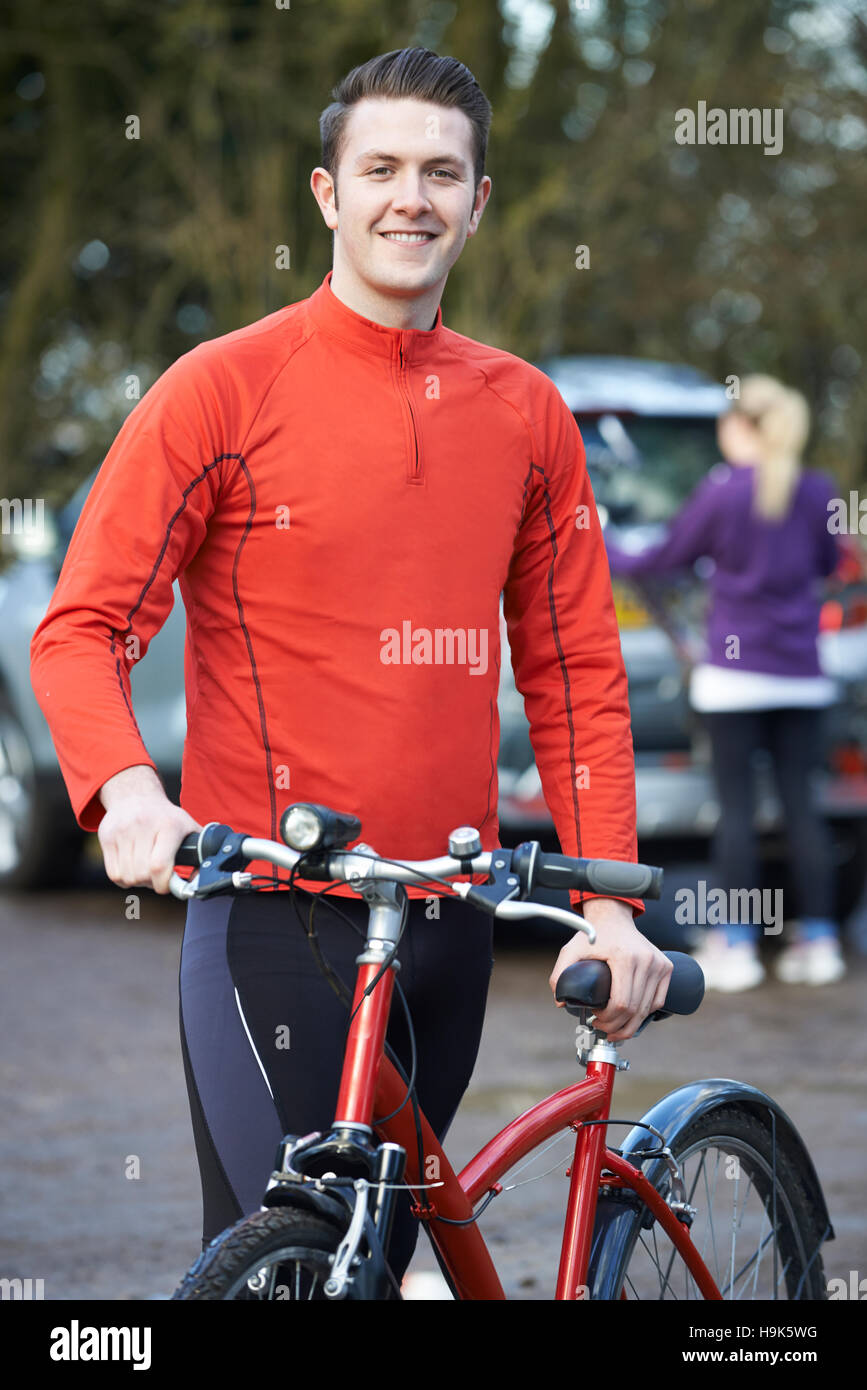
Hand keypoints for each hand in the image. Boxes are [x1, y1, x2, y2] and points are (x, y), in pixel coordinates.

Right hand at [97, 765, 201, 894]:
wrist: (135, 795)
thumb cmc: (166, 817)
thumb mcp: (187, 827)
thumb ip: (200, 852)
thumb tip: (204, 878)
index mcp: (168, 826)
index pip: (159, 865)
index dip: (163, 883)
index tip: (168, 885)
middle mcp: (142, 826)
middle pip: (142, 874)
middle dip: (151, 882)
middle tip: (156, 876)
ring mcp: (122, 831)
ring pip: (126, 876)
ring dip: (137, 881)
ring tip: (144, 870)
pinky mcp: (106, 837)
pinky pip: (113, 873)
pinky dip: (123, 878)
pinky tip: (131, 868)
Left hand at [548, 898, 672, 1041]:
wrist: (613, 918)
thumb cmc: (594, 935)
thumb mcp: (571, 950)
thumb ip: (559, 974)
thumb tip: (561, 1002)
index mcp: (625, 957)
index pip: (621, 1003)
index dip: (608, 1018)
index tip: (595, 1017)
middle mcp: (646, 960)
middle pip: (635, 1009)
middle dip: (617, 1026)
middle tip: (602, 1027)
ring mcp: (659, 964)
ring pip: (648, 1008)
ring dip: (631, 1025)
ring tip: (615, 1027)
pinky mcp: (666, 967)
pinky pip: (658, 1000)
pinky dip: (645, 1013)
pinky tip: (632, 1016)